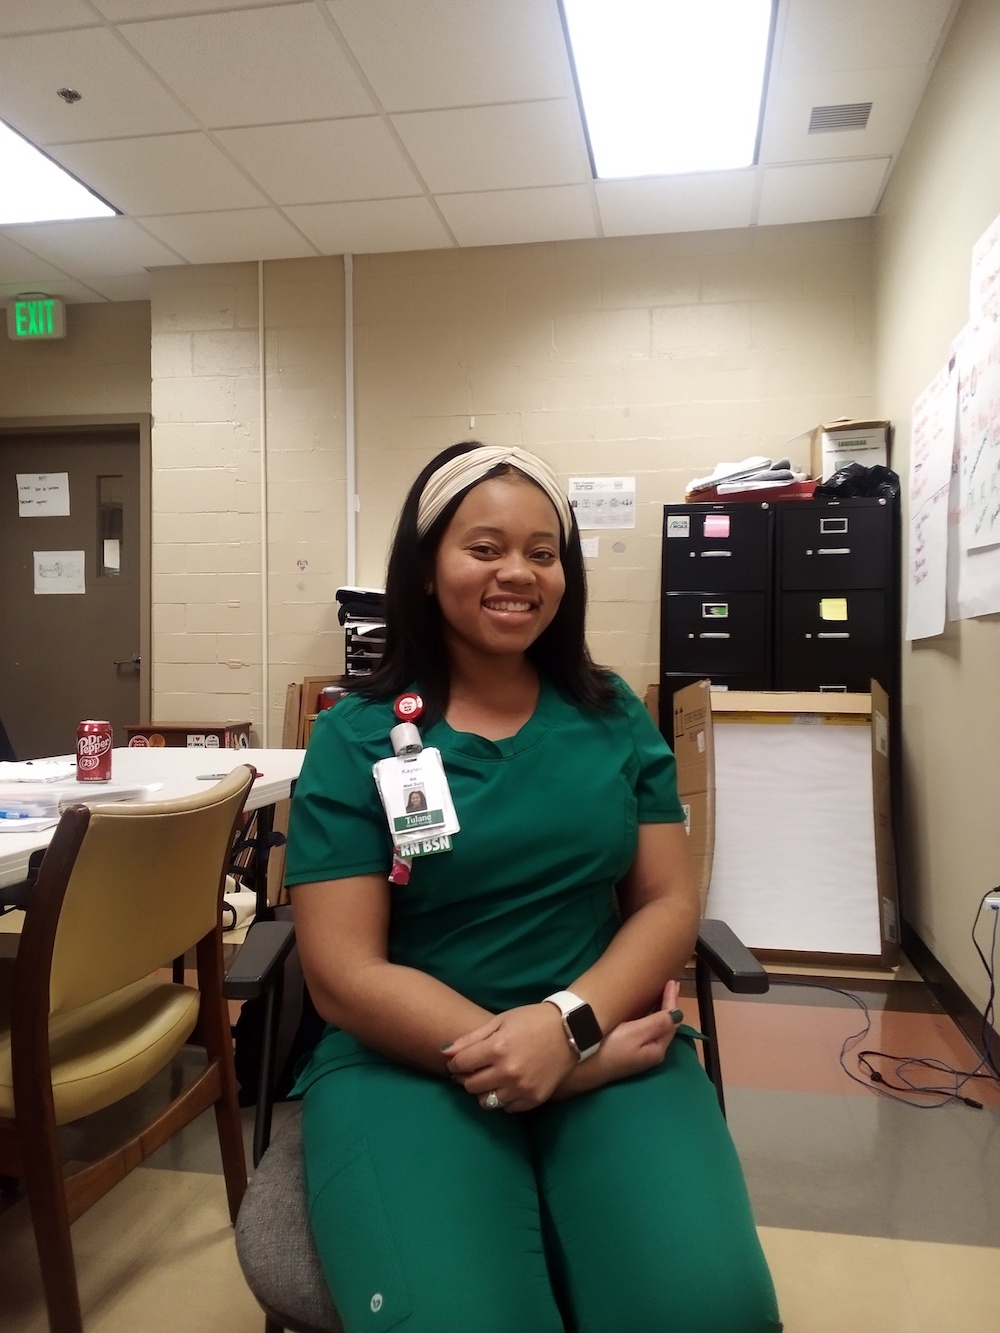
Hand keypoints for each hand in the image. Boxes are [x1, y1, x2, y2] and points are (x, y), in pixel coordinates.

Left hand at [443, 1003, 577, 1111]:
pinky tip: (508, 1085)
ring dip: (483, 1091)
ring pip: (486, 1101)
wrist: (569, 1030)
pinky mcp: (534, 1099)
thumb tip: (444, 1053)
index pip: (460, 1065)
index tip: (458, 1062)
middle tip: (474, 1070)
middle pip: (470, 1086)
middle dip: (467, 1078)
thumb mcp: (500, 1021)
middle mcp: (508, 1072)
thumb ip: (471, 1038)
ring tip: (491, 1078)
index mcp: (497, 1048)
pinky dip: (503, 1099)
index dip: (454, 1064)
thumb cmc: (531, 1020)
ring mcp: (522, 1088)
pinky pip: (507, 1108)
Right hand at [595, 980, 684, 1084]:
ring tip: (661, 993)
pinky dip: (648, 1016)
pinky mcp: (626, 1051)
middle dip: (668, 1005)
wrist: (579, 1069)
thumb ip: (658, 1023)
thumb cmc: (608, 1048)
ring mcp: (638, 1053)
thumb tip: (679, 1014)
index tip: (672, 981)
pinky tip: (644, 1010)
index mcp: (656, 1049)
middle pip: (665, 1025)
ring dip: (659, 1010)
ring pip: (655, 1027)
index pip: (671, 1022)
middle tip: (671, 984)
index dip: (672, 1000)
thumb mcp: (635, 1033)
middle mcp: (651, 1053)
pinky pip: (644, 1030)